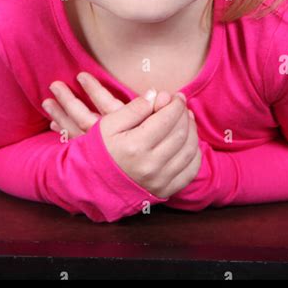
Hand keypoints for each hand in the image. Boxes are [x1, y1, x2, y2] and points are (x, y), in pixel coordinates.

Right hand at [41, 73, 200, 196]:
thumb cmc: (100, 150)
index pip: (167, 119)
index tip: (175, 96)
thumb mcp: (108, 124)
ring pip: (189, 151)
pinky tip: (189, 142)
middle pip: (180, 133)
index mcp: (135, 146)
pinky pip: (190, 171)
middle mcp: (150, 165)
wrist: (93, 184)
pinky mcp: (165, 191)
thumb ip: (134, 108)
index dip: (175, 104)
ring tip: (186, 119)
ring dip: (192, 131)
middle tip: (181, 105)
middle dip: (184, 115)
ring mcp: (160, 181)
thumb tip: (157, 95)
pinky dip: (194, 153)